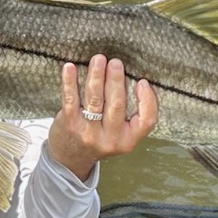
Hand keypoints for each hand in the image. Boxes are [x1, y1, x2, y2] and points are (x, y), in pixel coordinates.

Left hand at [46, 54, 157, 181]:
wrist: (70, 158)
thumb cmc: (100, 138)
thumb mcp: (121, 136)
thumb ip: (129, 115)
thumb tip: (133, 79)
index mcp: (128, 140)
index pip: (146, 121)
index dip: (147, 100)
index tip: (143, 81)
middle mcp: (110, 138)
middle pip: (117, 105)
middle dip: (116, 80)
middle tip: (116, 62)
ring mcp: (89, 132)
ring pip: (95, 99)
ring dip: (96, 76)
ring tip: (98, 59)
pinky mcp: (70, 124)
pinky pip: (71, 99)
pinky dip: (70, 82)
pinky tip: (70, 67)